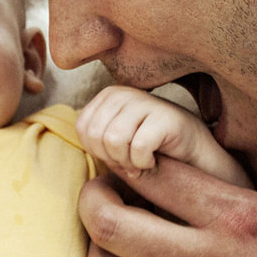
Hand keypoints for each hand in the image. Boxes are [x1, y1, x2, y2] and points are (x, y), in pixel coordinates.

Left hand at [77, 85, 250, 187]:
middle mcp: (124, 93)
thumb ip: (93, 135)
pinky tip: (155, 160)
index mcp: (108, 96)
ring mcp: (146, 101)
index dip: (97, 151)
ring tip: (141, 162)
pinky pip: (137, 148)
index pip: (83, 129)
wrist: (193, 156)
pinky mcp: (166, 117)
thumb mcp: (113, 140)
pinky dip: (144, 164)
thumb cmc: (148, 150)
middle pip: (96, 135)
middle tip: (130, 162)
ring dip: (127, 162)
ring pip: (113, 140)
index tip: (117, 155)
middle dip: (112, 158)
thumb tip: (63, 132)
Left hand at [78, 157, 256, 256]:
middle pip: (107, 222)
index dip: (125, 162)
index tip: (123, 165)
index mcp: (234, 219)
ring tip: (110, 229)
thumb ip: (211, 188)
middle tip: (99, 192)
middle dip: (92, 198)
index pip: (151, 174)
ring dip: (96, 241)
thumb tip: (152, 161)